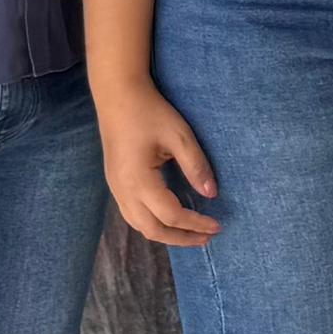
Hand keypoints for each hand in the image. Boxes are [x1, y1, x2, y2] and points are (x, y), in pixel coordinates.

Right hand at [92, 82, 221, 245]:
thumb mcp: (180, 136)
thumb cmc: (150, 112)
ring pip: (139, 226)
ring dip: (166, 234)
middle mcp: (122, 190)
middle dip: (181, 238)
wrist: (117, 95)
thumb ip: (196, 166)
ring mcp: (115, 188)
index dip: (195, 223)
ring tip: (192, 233)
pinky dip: (153, 223)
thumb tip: (212, 195)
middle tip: (207, 237)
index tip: (217, 225)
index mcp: (138, 180)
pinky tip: (170, 219)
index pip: (170, 214)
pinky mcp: (114, 183)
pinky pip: (132, 215)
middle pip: (152, 230)